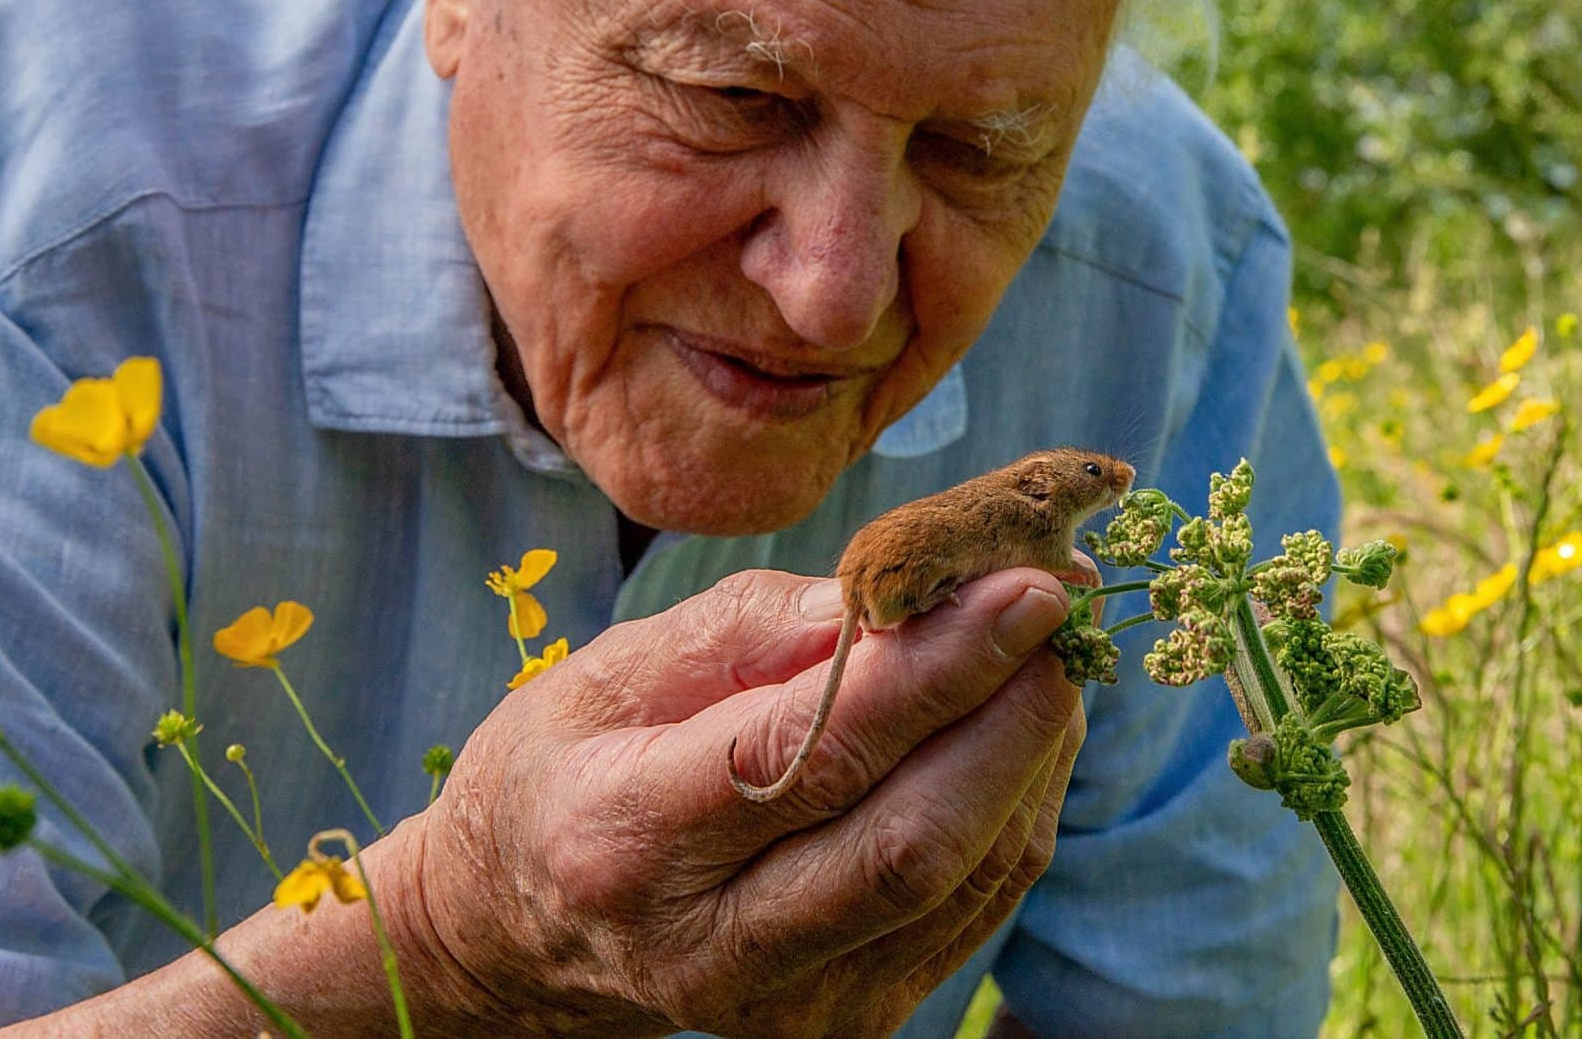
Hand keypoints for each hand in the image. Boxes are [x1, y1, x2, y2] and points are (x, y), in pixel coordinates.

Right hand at [387, 565, 1083, 1037]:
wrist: (520, 929)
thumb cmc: (568, 767)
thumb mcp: (613, 668)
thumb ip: (754, 628)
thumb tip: (900, 594)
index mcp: (629, 839)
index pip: (810, 753)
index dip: (934, 669)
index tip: (1024, 587)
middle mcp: (709, 949)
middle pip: (907, 839)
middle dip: (1010, 714)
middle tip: (1062, 608)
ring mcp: (787, 1006)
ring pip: (960, 876)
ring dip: (1030, 753)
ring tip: (1045, 652)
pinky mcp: (848, 1021)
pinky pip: (972, 907)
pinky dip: (1015, 806)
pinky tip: (1016, 728)